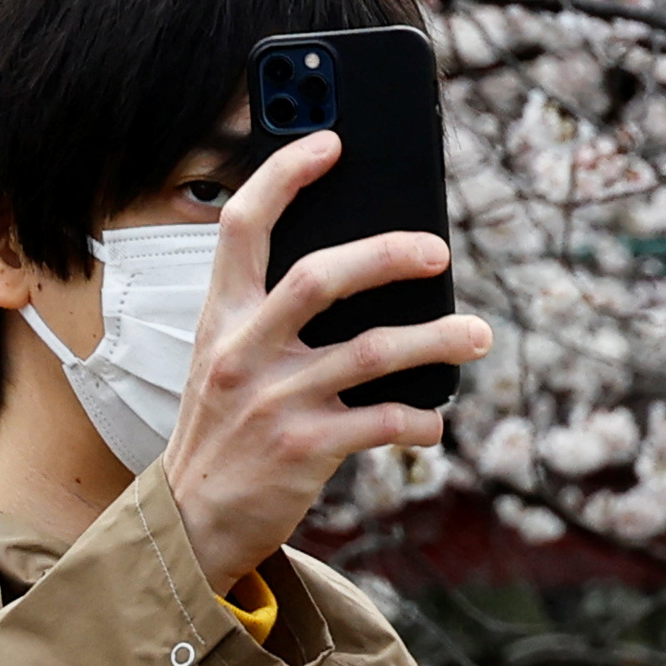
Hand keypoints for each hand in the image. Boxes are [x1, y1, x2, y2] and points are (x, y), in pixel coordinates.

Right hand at [160, 130, 492, 590]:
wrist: (188, 524)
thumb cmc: (225, 427)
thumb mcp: (227, 360)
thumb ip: (274, 315)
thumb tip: (370, 269)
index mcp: (222, 317)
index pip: (243, 225)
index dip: (285, 175)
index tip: (331, 141)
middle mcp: (243, 351)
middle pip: (320, 276)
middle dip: (387, 254)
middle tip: (439, 252)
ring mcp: (274, 402)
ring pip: (373, 351)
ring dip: (437, 341)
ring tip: (478, 336)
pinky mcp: (303, 450)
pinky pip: (382, 422)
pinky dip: (419, 419)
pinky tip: (434, 420)